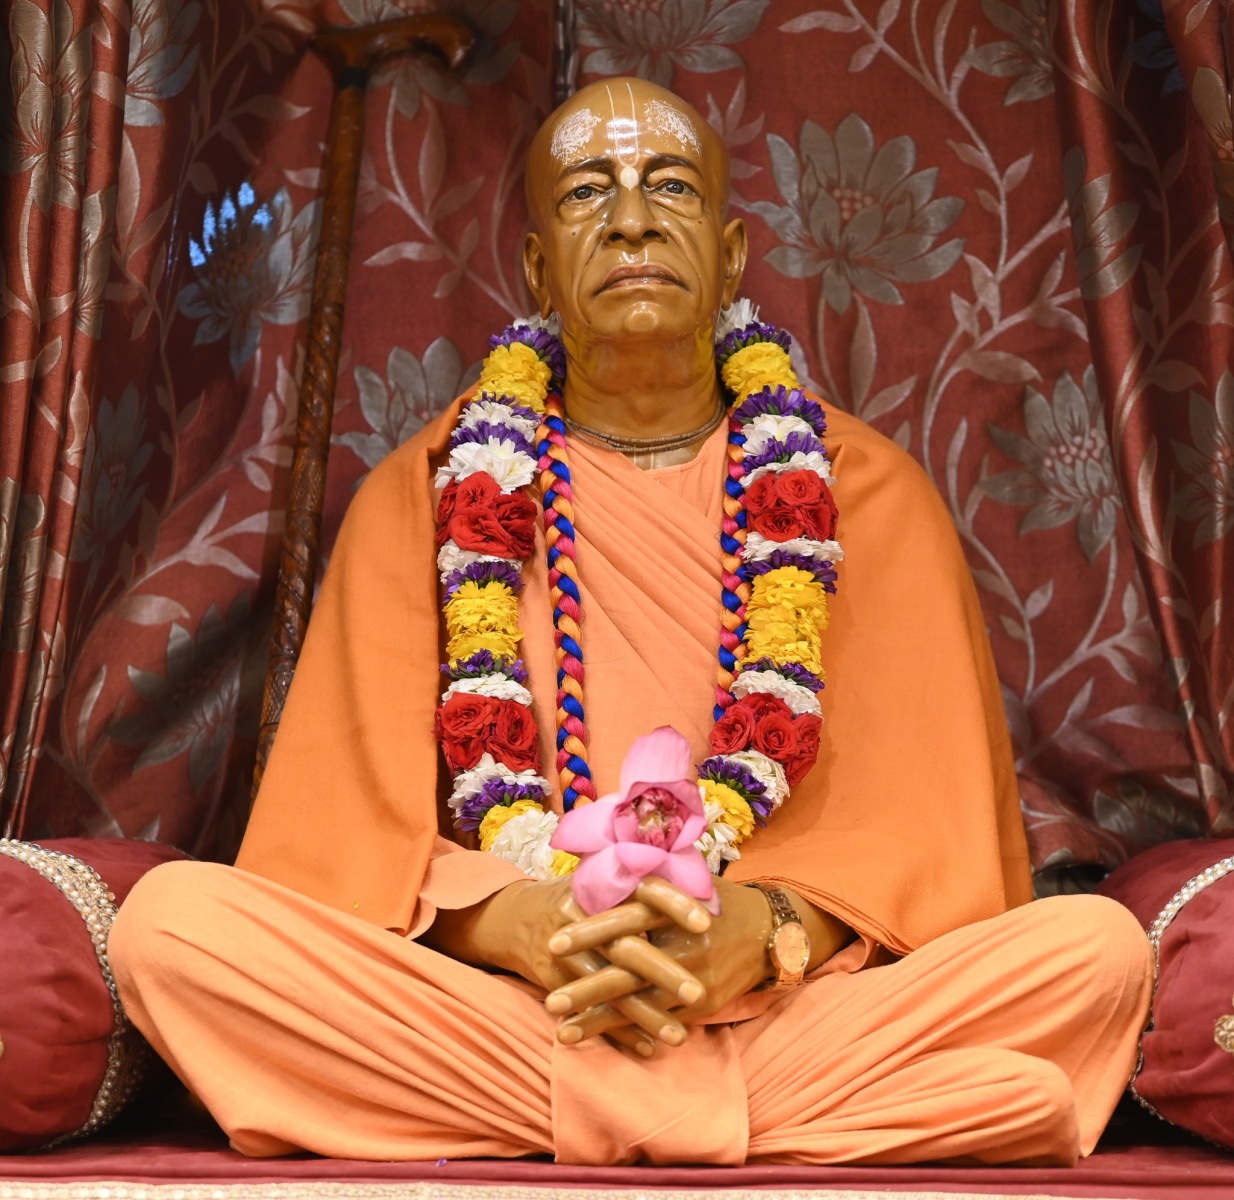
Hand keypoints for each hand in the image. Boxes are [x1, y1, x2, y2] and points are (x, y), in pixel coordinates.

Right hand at [424, 876, 706, 1056]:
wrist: (517, 916)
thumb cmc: (581, 898)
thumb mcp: (606, 880)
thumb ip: (647, 888)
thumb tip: (709, 896)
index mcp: (603, 885)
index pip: (644, 890)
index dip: (674, 903)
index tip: (706, 921)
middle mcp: (583, 914)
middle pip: (627, 946)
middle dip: (663, 972)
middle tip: (699, 993)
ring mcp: (564, 950)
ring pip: (610, 986)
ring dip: (644, 1014)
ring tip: (678, 1037)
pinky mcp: (553, 980)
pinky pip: (589, 1009)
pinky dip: (618, 1031)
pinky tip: (646, 1047)